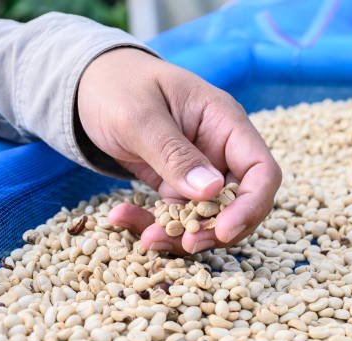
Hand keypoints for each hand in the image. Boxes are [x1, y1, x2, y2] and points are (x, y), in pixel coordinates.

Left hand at [77, 48, 281, 253]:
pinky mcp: (176, 185)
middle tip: (184, 245)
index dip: (252, 205)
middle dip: (216, 230)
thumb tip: (211, 191)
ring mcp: (200, 170)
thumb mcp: (139, 116)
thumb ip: (174, 153)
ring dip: (181, 235)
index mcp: (225, 122)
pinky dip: (154, 225)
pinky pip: (176, 216)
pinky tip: (122, 217)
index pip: (262, 170)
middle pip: (241, 203)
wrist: (89, 85)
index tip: (224, 230)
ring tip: (145, 237)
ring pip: (208, 217)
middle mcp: (220, 149)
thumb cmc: (116, 86)